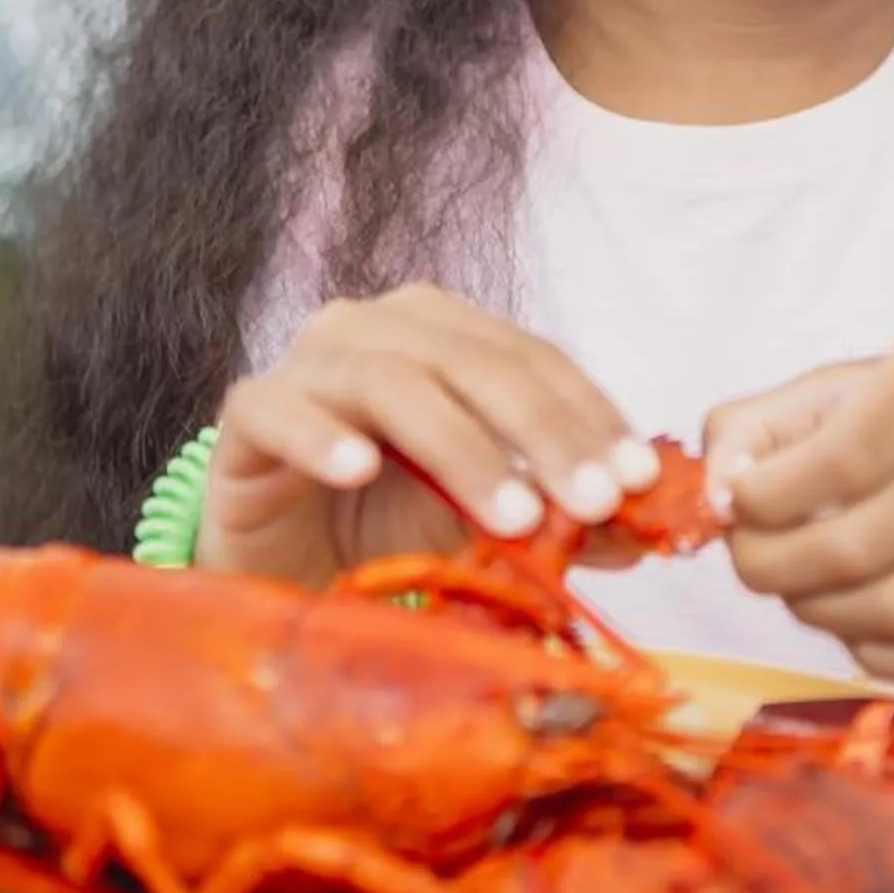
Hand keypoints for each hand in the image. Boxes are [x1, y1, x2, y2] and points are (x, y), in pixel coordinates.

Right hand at [197, 286, 661, 583]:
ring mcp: (307, 365)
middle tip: (592, 503)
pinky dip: (323, 438)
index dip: (588, 413)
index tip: (636, 480)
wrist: (281, 563)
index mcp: (444, 334)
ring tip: (512, 517)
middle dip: (543, 432)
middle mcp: (376, 329)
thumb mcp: (483, 519)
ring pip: (389, 382)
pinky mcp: (246, 412)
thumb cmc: (386, 525)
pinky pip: (279, 410)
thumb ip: (559, 513)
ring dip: (460, 448)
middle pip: (471, 362)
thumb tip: (648, 529)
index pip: (531, 358)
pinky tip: (360, 473)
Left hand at [703, 324, 893, 684]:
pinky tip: (856, 622)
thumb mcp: (855, 383)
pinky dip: (878, 653)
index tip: (736, 505)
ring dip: (822, 615)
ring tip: (801, 589)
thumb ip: (762, 425)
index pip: (842, 457)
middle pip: (860, 544)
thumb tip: (715, 494)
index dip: (766, 498)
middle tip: (752, 560)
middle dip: (775, 567)